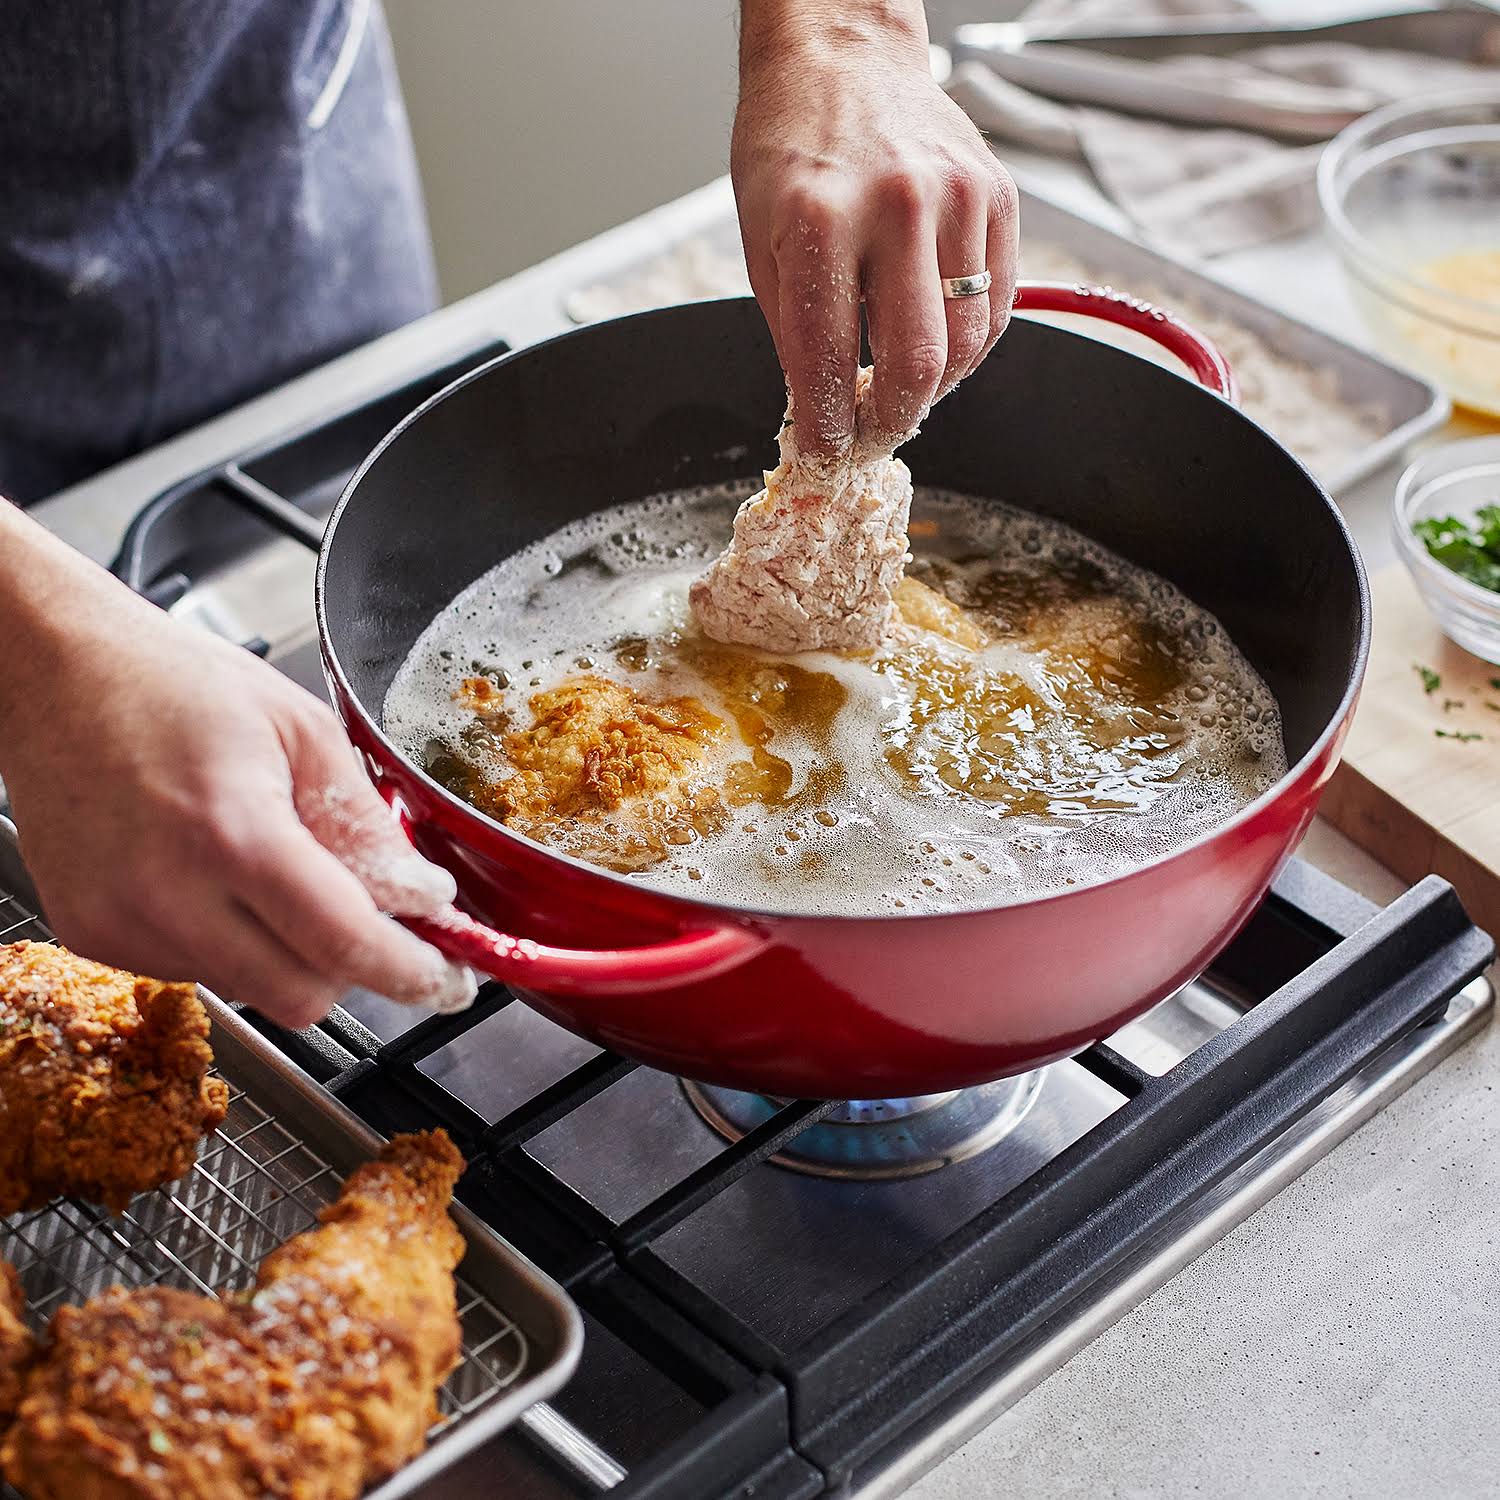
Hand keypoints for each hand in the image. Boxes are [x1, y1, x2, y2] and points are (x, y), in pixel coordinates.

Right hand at [0, 515, 472, 1027]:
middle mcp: (168, 894)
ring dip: (283, 949)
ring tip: (266, 862)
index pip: (344, 944)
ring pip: (249, 987)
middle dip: (349, 966)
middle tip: (368, 916)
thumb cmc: (175, 684)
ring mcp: (120, 922)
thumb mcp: (303, 730)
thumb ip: (367, 824)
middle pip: (300, 996)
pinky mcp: (90, 933)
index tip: (447, 980)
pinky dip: (226, 940)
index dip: (409, 972)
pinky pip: (192, 970)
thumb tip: (420, 896)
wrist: (54, 672)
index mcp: (234, 834)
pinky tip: (211, 873)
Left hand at [734, 1, 1017, 450]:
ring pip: (967, 344)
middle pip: (917, 366)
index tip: (826, 450)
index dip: (828, 425)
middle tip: (872, 436)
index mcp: (819, 221)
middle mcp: (896, 206)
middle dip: (891, 422)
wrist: (840, 51)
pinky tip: (938, 347)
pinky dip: (969, 345)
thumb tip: (824, 412)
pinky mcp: (998, 194)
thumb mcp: (761, 238)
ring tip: (902, 391)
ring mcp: (957, 197)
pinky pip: (998, 303)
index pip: (830, 362)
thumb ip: (795, 329)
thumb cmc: (790, 142)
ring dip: (935, 388)